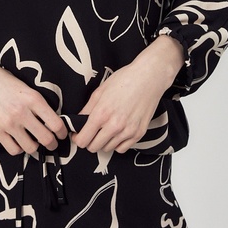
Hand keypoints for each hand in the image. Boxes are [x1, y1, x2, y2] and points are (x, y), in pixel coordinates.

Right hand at [0, 52, 67, 156]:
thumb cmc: (3, 81)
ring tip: (35, 143)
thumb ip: (38, 101)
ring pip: (31, 148)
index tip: (62, 134)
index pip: (56, 123)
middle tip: (52, 143)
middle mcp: (22, 112)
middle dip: (52, 144)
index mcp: (33, 99)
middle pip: (46, 139)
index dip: (62, 132)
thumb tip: (53, 118)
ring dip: (35, 148)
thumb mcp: (26, 86)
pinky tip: (19, 142)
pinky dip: (19, 149)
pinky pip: (14, 149)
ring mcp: (9, 123)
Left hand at [71, 36, 182, 154]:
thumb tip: (78, 121)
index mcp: (102, 114)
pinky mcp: (139, 133)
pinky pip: (122, 148)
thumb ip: (87, 109)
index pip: (83, 140)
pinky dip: (117, 143)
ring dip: (104, 142)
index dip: (78, 138)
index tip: (79, 134)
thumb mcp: (100, 91)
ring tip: (106, 129)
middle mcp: (114, 125)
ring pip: (107, 149)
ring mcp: (128, 131)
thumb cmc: (125, 80)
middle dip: (89, 140)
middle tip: (92, 132)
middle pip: (94, 147)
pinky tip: (117, 132)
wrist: (149, 78)